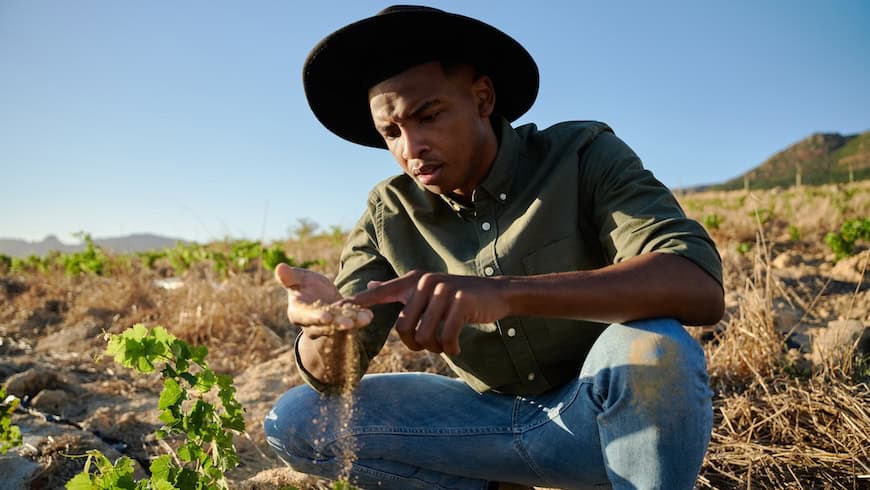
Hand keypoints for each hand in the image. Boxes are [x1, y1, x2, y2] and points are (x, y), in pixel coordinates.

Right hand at [274, 263, 372, 338]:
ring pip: (341, 325)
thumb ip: (289, 277)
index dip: (316, 318)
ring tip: (365, 318)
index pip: (307, 317)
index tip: (326, 316)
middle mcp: (313, 324)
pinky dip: (360, 319)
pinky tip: (369, 315)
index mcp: (298, 313)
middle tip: (348, 323)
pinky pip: (352, 321)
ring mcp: (329, 325)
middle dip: (338, 324)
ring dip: (354, 323)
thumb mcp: (297, 278)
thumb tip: (279, 267)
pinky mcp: (342, 322)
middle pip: (326, 325)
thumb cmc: (303, 285)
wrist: (316, 294)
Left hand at [350, 270, 510, 355]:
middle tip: (430, 346)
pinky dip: (451, 349)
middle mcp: (424, 282)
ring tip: (445, 344)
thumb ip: (399, 290)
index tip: (336, 311)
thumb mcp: (427, 290)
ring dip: (435, 348)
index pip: (380, 293)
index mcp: (412, 281)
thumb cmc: (457, 298)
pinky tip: (457, 348)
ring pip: (425, 336)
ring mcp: (443, 290)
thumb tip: (369, 286)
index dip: (358, 304)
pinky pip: (446, 337)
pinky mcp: (461, 301)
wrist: (494, 294)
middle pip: (404, 328)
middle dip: (416, 345)